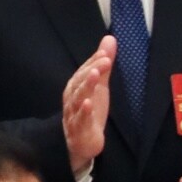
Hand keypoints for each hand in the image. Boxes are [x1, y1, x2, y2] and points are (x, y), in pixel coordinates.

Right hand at [64, 37, 116, 176]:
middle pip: (79, 83)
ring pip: (78, 99)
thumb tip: (110, 38)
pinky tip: (88, 104)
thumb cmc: (90, 112)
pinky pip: (80, 120)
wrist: (83, 143)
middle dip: (91, 71)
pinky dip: (83, 112)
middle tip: (104, 60)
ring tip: (96, 75)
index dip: (94, 62)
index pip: (84, 71)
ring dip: (86, 87)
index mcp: (75, 87)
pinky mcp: (79, 131)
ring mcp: (74, 115)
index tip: (106, 54)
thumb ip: (103, 64)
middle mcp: (72, 100)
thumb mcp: (100, 86)